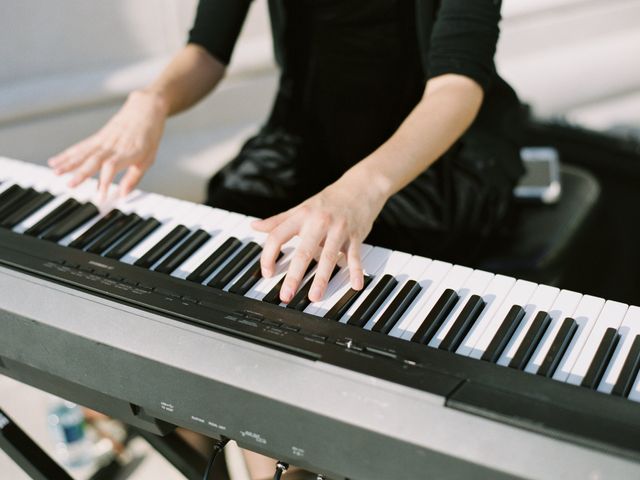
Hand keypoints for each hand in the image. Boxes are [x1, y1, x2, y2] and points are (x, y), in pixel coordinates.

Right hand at [48, 89, 167, 200]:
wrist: (145, 109)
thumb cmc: (149, 136)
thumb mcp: (149, 159)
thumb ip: (134, 178)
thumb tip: (123, 195)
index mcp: (129, 152)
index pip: (112, 167)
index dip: (105, 181)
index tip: (100, 196)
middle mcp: (114, 145)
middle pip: (94, 160)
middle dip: (81, 173)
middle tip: (70, 185)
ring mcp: (104, 140)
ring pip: (84, 152)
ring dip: (68, 163)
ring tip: (55, 172)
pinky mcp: (98, 136)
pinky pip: (81, 147)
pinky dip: (67, 154)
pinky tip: (55, 161)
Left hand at [252, 172, 388, 302]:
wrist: (360, 187)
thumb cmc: (328, 201)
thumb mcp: (301, 208)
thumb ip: (278, 220)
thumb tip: (255, 226)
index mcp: (302, 216)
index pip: (278, 236)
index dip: (269, 255)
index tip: (267, 273)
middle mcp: (319, 222)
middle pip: (304, 251)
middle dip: (294, 275)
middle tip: (286, 295)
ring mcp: (338, 229)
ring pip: (328, 257)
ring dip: (322, 279)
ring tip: (315, 296)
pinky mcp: (355, 236)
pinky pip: (355, 256)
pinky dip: (356, 271)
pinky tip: (355, 285)